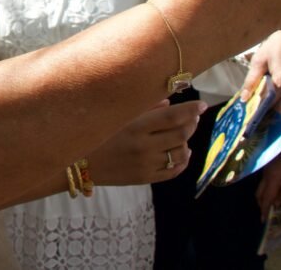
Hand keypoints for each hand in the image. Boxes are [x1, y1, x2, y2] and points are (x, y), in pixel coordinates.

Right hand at [89, 100, 205, 184]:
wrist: (79, 164)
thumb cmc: (96, 134)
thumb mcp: (117, 116)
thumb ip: (144, 108)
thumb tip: (168, 101)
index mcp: (136, 127)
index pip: (173, 117)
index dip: (191, 110)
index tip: (202, 105)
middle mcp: (144, 146)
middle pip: (181, 134)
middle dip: (192, 124)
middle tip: (193, 117)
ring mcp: (146, 165)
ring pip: (181, 153)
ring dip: (187, 142)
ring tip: (184, 134)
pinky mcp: (146, 178)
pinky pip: (173, 171)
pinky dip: (183, 161)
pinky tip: (182, 153)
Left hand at [241, 27, 280, 118]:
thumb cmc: (272, 48)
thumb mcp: (258, 62)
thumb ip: (251, 81)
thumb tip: (244, 98)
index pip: (270, 105)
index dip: (259, 114)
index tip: (251, 121)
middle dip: (270, 117)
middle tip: (257, 118)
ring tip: (269, 111)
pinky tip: (278, 103)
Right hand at [256, 152, 280, 219]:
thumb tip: (276, 203)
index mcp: (272, 180)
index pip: (266, 198)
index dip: (264, 210)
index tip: (263, 220)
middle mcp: (265, 176)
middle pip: (259, 193)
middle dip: (261, 204)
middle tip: (266, 213)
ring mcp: (264, 171)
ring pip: (260, 187)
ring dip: (264, 197)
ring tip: (271, 204)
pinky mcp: (266, 167)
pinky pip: (263, 181)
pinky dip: (266, 189)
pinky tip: (274, 191)